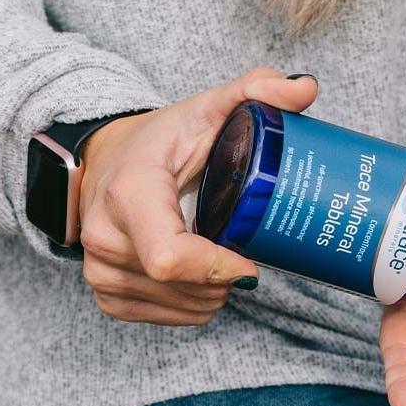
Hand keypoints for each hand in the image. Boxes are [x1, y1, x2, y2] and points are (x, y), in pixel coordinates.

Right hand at [79, 68, 317, 325]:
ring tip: (219, 253)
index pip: (170, 257)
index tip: (251, 261)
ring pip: (180, 306)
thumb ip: (254, 91)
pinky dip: (190, 302)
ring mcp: (101, 271)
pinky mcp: (105, 295)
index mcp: (130, 192)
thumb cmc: (158, 140)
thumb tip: (305, 88)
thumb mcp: (204, 108)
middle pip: (183, 285)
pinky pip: (163, 317)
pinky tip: (198, 274)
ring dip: (211, 290)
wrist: (106, 162)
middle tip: (241, 243)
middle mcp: (106, 236)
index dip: (218, 269)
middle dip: (225, 275)